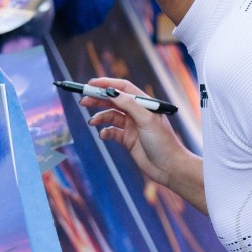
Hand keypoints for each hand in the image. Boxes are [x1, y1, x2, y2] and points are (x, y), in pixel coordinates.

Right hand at [84, 76, 201, 199]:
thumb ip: (129, 104)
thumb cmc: (163, 142)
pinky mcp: (128, 140)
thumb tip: (111, 91)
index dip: (107, 84)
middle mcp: (138, 113)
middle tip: (83, 100)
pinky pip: (112, 132)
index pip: (123, 88)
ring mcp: (132, 126)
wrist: (169, 167)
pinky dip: (105, 132)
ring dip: (100, 117)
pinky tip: (103, 135)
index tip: (91, 84)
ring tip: (92, 122)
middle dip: (98, 99)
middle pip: (114, 101)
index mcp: (145, 103)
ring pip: (111, 116)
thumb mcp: (146, 119)